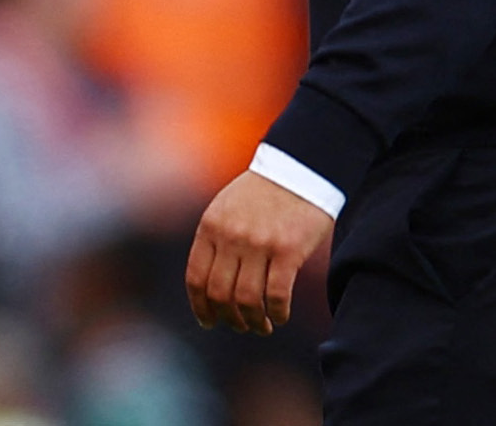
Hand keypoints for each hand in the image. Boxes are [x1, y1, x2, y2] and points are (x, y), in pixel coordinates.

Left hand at [186, 170, 334, 335]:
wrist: (299, 168)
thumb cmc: (263, 192)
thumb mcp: (226, 209)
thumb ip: (216, 241)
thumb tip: (210, 286)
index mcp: (211, 226)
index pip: (196, 278)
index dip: (201, 307)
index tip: (209, 322)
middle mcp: (231, 236)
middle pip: (220, 295)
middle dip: (229, 319)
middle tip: (241, 326)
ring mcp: (259, 244)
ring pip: (247, 300)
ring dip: (254, 322)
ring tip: (263, 326)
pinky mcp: (288, 250)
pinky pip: (276, 296)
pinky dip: (277, 313)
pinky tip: (281, 316)